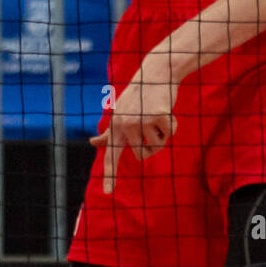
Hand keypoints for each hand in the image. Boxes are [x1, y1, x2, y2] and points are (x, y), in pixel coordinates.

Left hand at [90, 53, 178, 193]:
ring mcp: (142, 120)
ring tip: (156, 113)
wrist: (155, 73)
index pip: (111, 156)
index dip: (110, 176)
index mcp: (116, 127)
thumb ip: (109, 132)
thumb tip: (93, 143)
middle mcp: (126, 125)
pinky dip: (172, 124)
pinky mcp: (159, 116)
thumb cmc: (138, 96)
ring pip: (158, 146)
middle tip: (149, 123)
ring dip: (162, 134)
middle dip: (151, 144)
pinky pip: (170, 134)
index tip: (107, 193)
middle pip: (143, 155)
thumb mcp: (120, 113)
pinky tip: (166, 110)